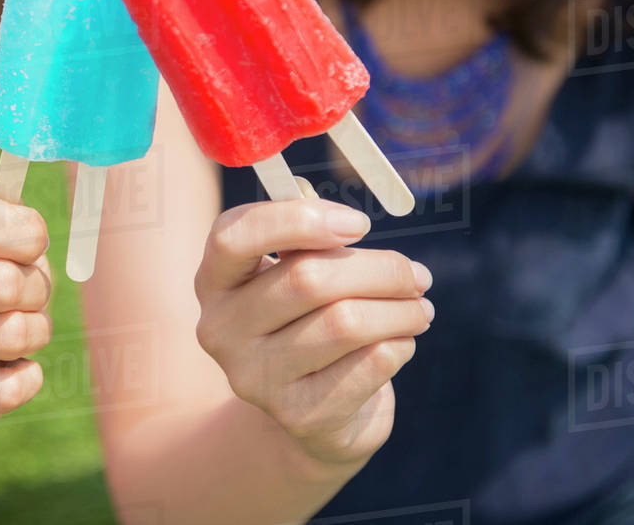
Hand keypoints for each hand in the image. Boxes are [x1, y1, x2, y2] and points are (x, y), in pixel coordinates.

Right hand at [0, 189, 52, 428]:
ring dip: (35, 332)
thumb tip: (10, 185)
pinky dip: (27, 378)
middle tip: (25, 297)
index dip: (15, 227)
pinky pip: (5, 390)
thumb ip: (3, 213)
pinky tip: (10, 368)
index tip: (34, 243)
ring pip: (11, 334)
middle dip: (36, 289)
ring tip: (15, 331)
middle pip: (1, 282)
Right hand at [194, 197, 432, 465]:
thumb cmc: (307, 320)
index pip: (233, 237)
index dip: (296, 220)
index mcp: (214, 280)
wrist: (310, 409)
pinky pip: (369, 364)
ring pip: (346, 323)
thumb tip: (347, 226)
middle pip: (306, 279)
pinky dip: (399, 345)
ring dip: (400, 310)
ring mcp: (254, 376)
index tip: (359, 223)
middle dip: (380, 270)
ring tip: (420, 308)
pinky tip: (401, 342)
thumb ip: (308, 241)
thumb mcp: (292, 274)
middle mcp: (220, 329)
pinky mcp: (297, 414)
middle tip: (416, 275)